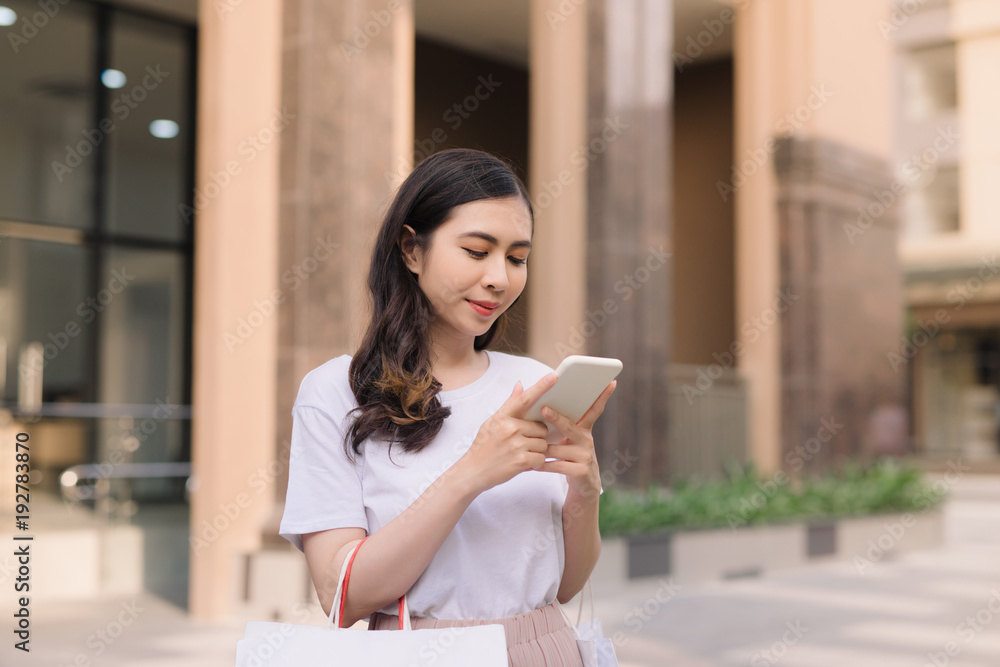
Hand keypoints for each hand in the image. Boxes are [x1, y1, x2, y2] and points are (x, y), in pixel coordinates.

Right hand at [456, 372, 558, 494]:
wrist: (473, 471)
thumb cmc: (484, 447)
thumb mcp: (492, 422)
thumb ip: (510, 404)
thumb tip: (520, 385)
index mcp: (503, 417)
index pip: (525, 398)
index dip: (541, 386)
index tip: (554, 376)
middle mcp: (510, 428)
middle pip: (541, 428)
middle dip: (537, 437)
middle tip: (522, 444)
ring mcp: (516, 444)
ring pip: (543, 444)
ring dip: (536, 451)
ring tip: (520, 454)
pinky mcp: (521, 460)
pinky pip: (541, 458)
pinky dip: (535, 463)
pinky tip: (523, 464)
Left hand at [537, 380, 616, 495]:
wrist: (583, 486)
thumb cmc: (569, 456)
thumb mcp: (567, 439)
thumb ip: (557, 422)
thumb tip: (542, 400)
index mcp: (584, 429)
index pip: (595, 409)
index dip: (603, 396)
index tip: (611, 382)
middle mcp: (587, 440)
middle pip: (569, 427)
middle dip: (556, 418)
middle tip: (544, 409)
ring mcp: (585, 456)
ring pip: (556, 449)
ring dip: (541, 450)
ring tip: (528, 448)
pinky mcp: (581, 471)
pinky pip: (557, 465)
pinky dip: (544, 465)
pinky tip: (535, 465)